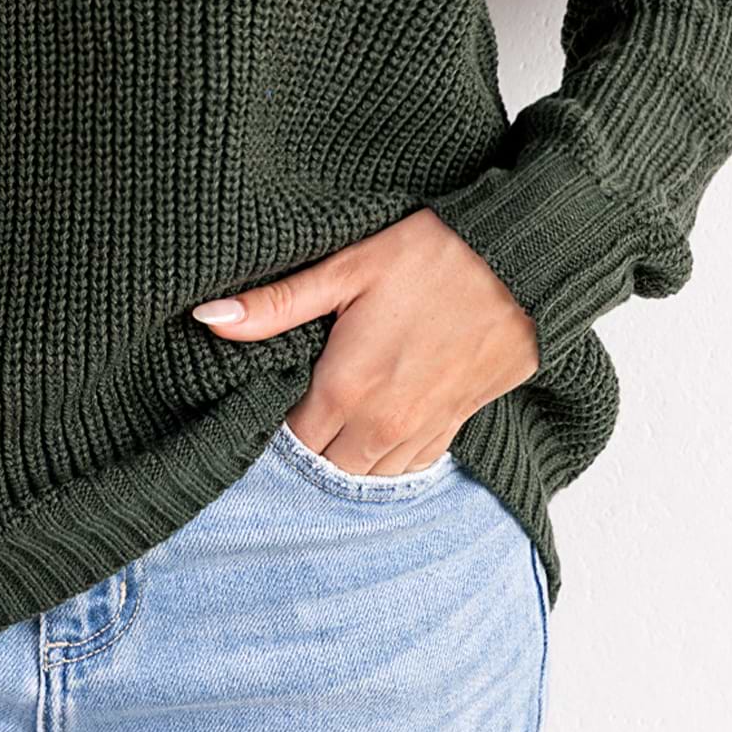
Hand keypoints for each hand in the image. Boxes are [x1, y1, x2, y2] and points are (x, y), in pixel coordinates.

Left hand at [191, 209, 539, 474]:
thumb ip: (276, 305)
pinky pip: (409, 467)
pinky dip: (387, 458)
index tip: (263, 402)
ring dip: (346, 459)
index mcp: (346, 389)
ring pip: (367, 477)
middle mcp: (383, 424)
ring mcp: (423, 430)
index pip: (288, 442)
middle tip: (295, 409)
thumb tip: (209, 319)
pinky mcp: (456, 426)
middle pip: (324, 469)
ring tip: (333, 420)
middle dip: (305, 449)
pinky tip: (376, 427)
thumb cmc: (433, 254)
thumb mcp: (346, 267)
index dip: (270, 427)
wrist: (523, 260)